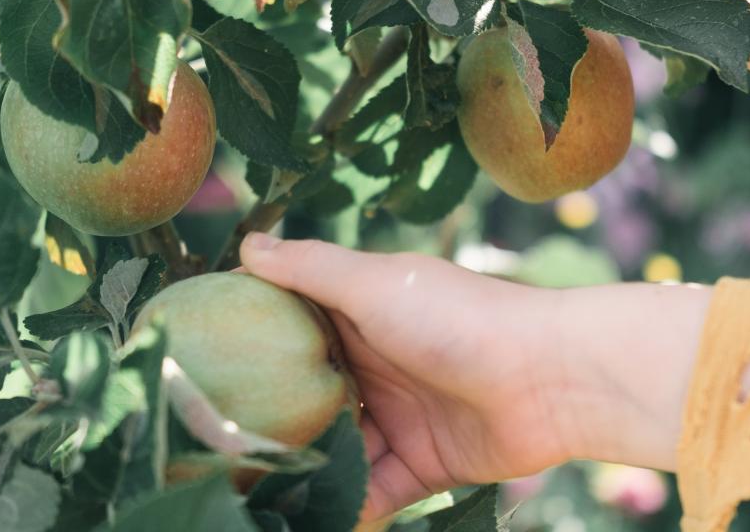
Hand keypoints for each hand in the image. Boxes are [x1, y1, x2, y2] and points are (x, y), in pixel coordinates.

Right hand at [240, 234, 710, 521]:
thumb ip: (310, 269)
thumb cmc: (460, 317)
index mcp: (359, 314)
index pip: (291, 332)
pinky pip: (374, 491)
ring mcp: (398, 416)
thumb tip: (246, 244)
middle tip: (212, 454)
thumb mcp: (375, 283)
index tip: (196, 373)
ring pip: (337, 452)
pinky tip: (310, 517)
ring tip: (253, 495)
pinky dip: (348, 507)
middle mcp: (374, 365)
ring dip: (304, 474)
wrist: (553, 377)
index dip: (250, 350)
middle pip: (309, 400)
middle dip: (270, 426)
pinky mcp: (423, 464)